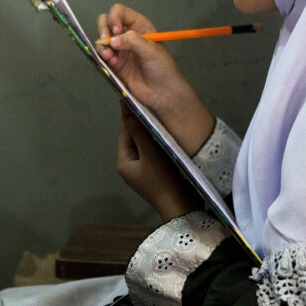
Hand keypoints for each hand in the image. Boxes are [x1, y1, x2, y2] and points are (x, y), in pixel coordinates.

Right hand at [97, 4, 214, 153]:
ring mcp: (120, 49)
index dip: (114, 17)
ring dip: (102, 44)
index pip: (120, 12)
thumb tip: (113, 40)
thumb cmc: (162, 68)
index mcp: (139, 26)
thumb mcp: (151, 50)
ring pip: (102, 38)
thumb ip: (132, 41)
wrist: (162, 92)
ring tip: (109, 55)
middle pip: (107, 22)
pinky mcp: (115, 63)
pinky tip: (110, 60)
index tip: (116, 30)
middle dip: (103, 28)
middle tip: (107, 39)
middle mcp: (128, 35)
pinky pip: (102, 54)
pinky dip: (102, 55)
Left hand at [117, 103, 199, 220]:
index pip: (124, 132)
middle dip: (143, 122)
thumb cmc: (163, 180)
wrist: (182, 207)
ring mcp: (144, 169)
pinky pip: (155, 151)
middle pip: (135, 137)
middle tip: (155, 104)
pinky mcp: (156, 172)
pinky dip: (160, 141)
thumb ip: (139, 131)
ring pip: (146, 143)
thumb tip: (126, 109)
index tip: (139, 97)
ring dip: (152, 131)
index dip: (130, 115)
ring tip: (164, 115)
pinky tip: (170, 133)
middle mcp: (131, 165)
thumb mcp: (150, 153)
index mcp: (123, 161)